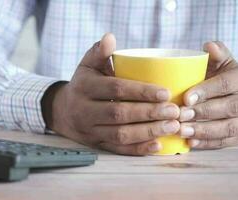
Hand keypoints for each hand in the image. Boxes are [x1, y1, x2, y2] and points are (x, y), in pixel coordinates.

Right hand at [42, 33, 179, 155]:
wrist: (62, 112)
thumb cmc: (83, 84)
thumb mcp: (87, 66)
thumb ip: (99, 52)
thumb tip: (110, 37)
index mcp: (84, 87)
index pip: (115, 89)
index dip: (141, 91)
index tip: (165, 92)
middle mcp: (84, 111)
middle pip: (119, 114)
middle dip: (149, 113)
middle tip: (175, 112)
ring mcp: (90, 130)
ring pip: (120, 135)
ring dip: (148, 132)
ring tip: (173, 127)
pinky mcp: (96, 144)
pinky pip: (118, 149)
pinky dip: (138, 149)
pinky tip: (158, 145)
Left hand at [179, 41, 237, 148]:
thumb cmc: (223, 78)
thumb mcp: (222, 63)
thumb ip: (216, 54)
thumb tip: (208, 45)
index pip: (226, 85)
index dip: (206, 91)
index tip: (186, 98)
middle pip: (227, 108)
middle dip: (202, 113)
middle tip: (180, 115)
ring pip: (227, 128)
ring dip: (203, 131)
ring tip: (182, 131)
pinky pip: (225, 142)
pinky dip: (207, 143)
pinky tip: (190, 143)